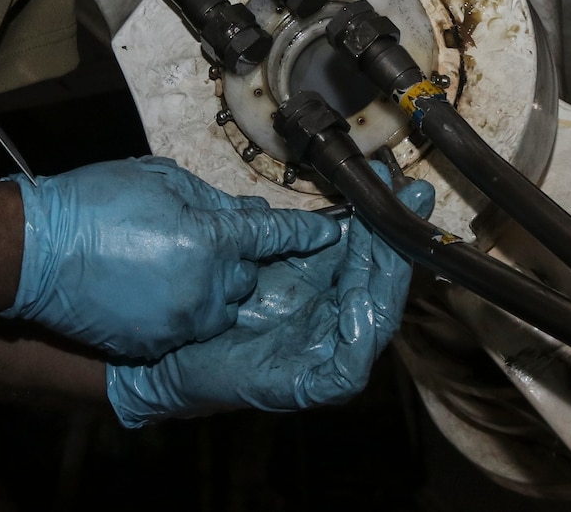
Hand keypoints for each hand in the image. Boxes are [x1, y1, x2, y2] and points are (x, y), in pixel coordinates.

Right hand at [4, 158, 340, 360]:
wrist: (34, 254)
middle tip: (195, 234)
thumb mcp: (158, 180)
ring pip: (221, 302)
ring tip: (164, 258)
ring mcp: (183, 319)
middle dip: (233, 256)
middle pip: (247, 274)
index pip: (275, 234)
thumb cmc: (92, 207)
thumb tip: (244, 213)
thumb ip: (210, 199)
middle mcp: (207, 286)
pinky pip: (189, 323)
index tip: (330, 233)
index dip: (305, 232)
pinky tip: (147, 283)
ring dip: (207, 282)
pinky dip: (178, 305)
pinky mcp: (158, 341)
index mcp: (211, 239)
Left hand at [104, 166, 435, 424]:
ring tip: (385, 246)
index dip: (383, 222)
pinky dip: (357, 344)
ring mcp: (318, 357)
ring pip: (374, 325)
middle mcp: (328, 323)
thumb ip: (286, 235)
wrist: (161, 354)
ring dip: (385, 283)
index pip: (366, 257)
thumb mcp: (249, 259)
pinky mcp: (299, 387)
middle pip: (379, 287)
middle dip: (395, 243)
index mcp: (320, 290)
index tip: (393, 184)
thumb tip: (319, 204)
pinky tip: (357, 309)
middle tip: (409, 202)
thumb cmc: (205, 307)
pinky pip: (343, 374)